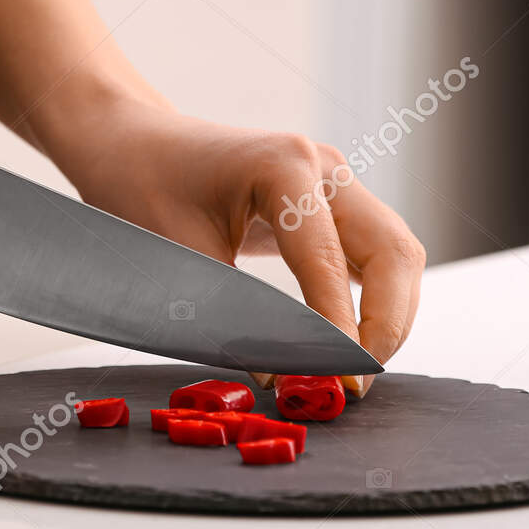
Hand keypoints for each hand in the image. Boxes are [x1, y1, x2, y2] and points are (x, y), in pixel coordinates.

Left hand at [61, 99, 425, 394]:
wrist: (132, 145)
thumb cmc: (142, 188)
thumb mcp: (180, 258)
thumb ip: (234, 316)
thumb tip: (282, 379)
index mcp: (285, 166)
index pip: (331, 262)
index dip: (340, 330)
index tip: (338, 383)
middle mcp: (323, 168)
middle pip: (395, 251)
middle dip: (387, 325)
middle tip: (354, 382)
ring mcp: (333, 183)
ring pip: (396, 254)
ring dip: (388, 315)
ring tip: (351, 368)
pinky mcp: (331, 204)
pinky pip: (376, 255)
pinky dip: (375, 300)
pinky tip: (353, 339)